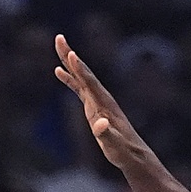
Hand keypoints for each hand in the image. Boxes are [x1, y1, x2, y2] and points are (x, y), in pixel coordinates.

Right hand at [55, 34, 150, 170]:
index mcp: (105, 104)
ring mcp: (97, 100)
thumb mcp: (114, 145)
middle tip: (59, 37)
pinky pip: (79, 88)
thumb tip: (100, 124)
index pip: (90, 83)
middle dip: (70, 55)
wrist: (132, 154)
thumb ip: (106, 134)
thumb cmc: (123, 151)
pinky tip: (58, 72)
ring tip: (58, 45)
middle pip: (84, 72)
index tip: (70, 54)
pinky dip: (69, 79)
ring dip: (68, 61)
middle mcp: (101, 97)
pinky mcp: (93, 106)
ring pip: (80, 76)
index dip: (80, 69)